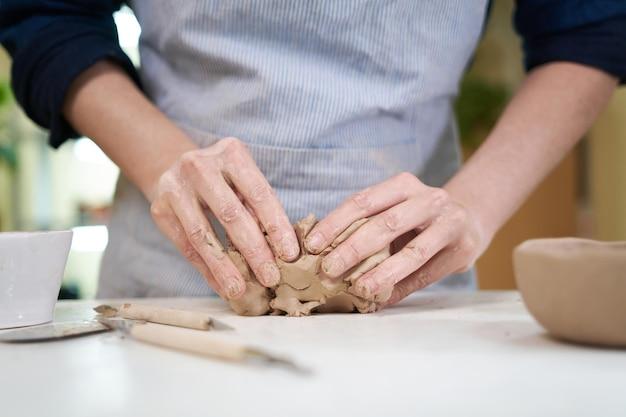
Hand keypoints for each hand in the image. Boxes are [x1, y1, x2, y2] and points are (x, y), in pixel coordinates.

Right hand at [149, 138, 299, 298]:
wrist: (172, 165)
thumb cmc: (222, 178)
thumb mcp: (243, 179)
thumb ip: (259, 207)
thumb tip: (283, 251)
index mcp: (231, 153)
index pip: (259, 194)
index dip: (276, 226)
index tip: (290, 254)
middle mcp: (200, 165)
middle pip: (231, 214)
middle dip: (254, 251)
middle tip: (270, 277)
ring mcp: (175, 186)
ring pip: (203, 235)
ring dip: (225, 267)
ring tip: (240, 290)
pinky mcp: (159, 208)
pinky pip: (186, 246)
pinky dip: (206, 269)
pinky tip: (221, 285)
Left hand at [304, 172, 489, 306]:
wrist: (470, 220)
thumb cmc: (419, 219)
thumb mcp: (396, 211)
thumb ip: (367, 226)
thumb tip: (323, 255)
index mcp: (403, 185)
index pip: (363, 201)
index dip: (335, 223)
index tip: (311, 244)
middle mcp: (428, 198)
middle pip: (385, 224)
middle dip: (353, 249)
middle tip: (328, 269)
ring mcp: (449, 222)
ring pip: (411, 251)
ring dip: (381, 273)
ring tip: (358, 289)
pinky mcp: (462, 248)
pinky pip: (426, 273)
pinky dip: (401, 287)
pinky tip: (381, 298)